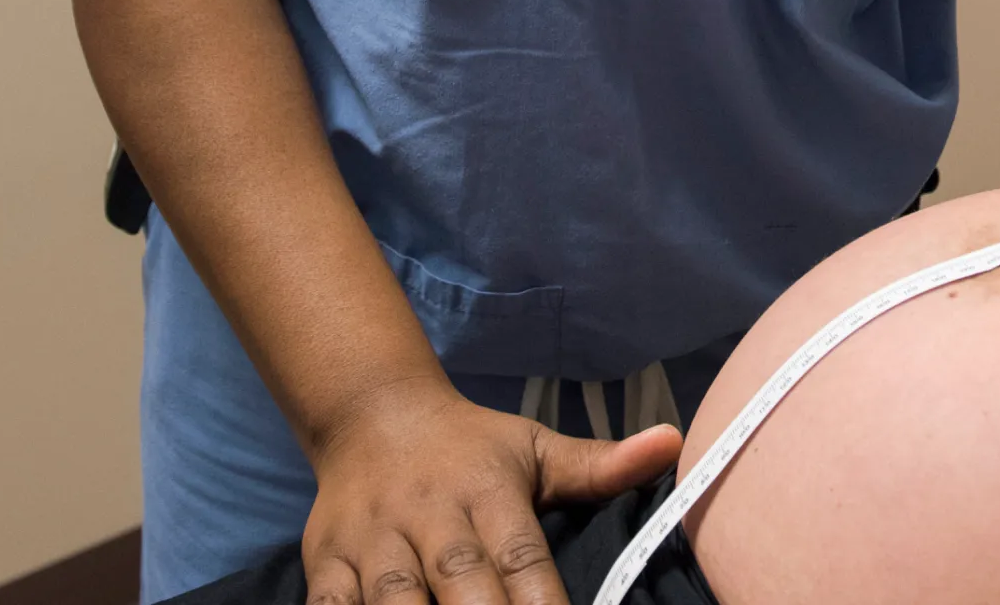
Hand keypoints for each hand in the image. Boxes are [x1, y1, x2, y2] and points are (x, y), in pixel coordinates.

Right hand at [301, 375, 681, 604]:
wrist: (372, 414)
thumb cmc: (469, 448)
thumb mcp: (534, 448)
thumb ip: (600, 466)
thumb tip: (675, 445)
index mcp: (488, 491)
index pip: (522, 556)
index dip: (542, 602)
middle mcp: (430, 514)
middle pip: (460, 582)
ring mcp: (373, 540)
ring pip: (393, 600)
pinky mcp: (324, 561)